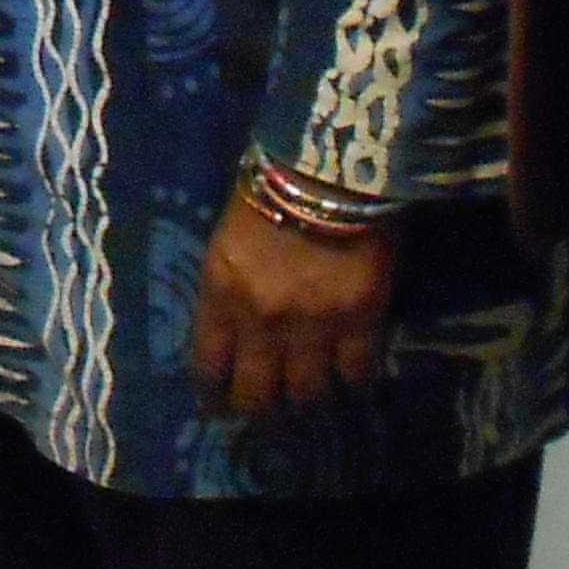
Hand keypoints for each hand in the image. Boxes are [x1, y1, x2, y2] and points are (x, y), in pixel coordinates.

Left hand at [187, 185, 395, 415]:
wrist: (332, 166)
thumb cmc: (273, 186)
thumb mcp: (230, 238)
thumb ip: (231, 287)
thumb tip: (237, 324)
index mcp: (220, 292)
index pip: (208, 365)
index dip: (216, 389)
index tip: (222, 398)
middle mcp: (260, 320)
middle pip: (256, 394)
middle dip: (261, 403)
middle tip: (272, 399)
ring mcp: (312, 325)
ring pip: (306, 393)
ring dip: (308, 393)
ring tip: (314, 385)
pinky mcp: (360, 321)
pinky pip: (355, 373)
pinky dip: (355, 378)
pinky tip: (354, 373)